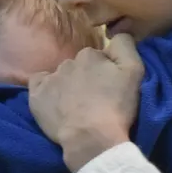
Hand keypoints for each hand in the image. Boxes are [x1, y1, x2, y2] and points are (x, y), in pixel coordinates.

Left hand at [28, 35, 144, 171]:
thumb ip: (125, 45)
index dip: (105, 72)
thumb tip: (116, 34)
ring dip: (68, 86)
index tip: (109, 88)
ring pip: (61, 76)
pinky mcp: (36, 96)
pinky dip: (46, 90)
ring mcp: (50, 79)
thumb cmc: (117, 106)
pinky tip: (55, 103)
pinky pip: (38, 85)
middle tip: (94, 99)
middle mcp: (68, 61)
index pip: (98, 57)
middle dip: (86, 78)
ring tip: (77, 106)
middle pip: (79, 66)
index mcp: (90, 54)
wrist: (92, 138)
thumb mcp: (134, 71)